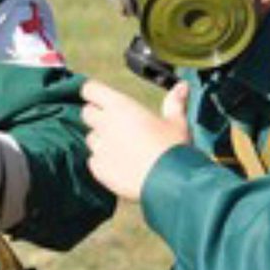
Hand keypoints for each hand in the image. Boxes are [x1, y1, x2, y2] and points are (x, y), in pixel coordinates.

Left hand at [80, 79, 190, 200]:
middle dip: (97, 116)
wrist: (170, 183)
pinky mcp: (98, 169)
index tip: (99, 97)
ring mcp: (100, 148)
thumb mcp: (177, 122)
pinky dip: (103, 162)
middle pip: (87, 113)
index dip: (94, 92)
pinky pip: (93, 161)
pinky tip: (121, 166)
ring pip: (91, 138)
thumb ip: (174, 102)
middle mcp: (105, 124)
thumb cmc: (173, 148)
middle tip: (116, 124)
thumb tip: (182, 85)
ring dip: (101, 140)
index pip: (91, 89)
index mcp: (121, 107)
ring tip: (123, 148)